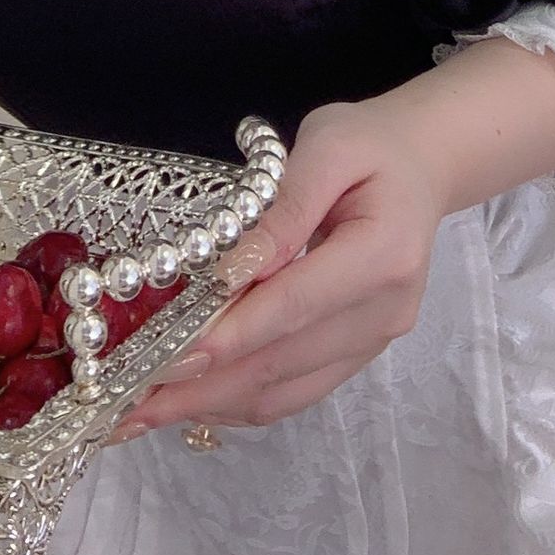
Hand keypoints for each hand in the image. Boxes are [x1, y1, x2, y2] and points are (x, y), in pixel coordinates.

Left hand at [108, 97, 445, 442]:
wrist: (423, 163)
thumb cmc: (370, 144)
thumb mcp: (326, 146)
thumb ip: (283, 210)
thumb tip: (230, 272)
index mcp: (383, 254)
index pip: (295, 305)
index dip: (231, 335)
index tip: (169, 358)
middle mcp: (385, 311)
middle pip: (284, 362)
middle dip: (204, 385)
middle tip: (131, 402)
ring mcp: (376, 339)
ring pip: (287, 390)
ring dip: (214, 403)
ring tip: (146, 411)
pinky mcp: (360, 352)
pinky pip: (298, 389)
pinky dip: (243, 398)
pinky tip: (196, 398)